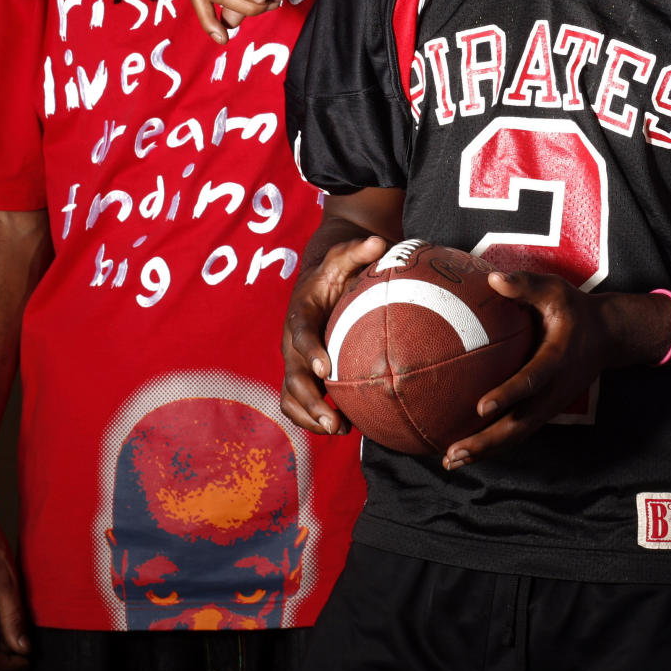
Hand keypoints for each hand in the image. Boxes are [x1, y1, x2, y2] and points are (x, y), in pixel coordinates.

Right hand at [279, 235, 387, 434]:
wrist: (319, 280)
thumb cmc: (336, 269)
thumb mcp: (345, 255)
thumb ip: (359, 249)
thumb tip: (380, 241)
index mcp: (301, 314)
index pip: (300, 334)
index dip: (309, 351)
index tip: (324, 368)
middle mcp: (292, 342)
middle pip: (292, 377)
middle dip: (310, 402)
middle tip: (334, 421)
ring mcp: (294, 362)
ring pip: (291, 397)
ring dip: (311, 417)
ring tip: (340, 429)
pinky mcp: (302, 375)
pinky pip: (300, 403)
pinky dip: (316, 418)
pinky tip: (345, 427)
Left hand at [441, 271, 612, 468]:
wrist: (607, 336)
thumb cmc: (574, 309)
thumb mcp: (556, 290)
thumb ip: (526, 285)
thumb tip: (492, 278)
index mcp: (557, 359)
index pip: (532, 380)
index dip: (508, 395)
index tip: (480, 407)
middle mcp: (555, 390)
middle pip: (521, 424)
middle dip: (488, 441)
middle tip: (455, 451)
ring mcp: (551, 405)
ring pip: (518, 434)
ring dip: (487, 450)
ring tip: (452, 461)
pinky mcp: (545, 410)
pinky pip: (518, 431)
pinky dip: (494, 445)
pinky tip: (466, 451)